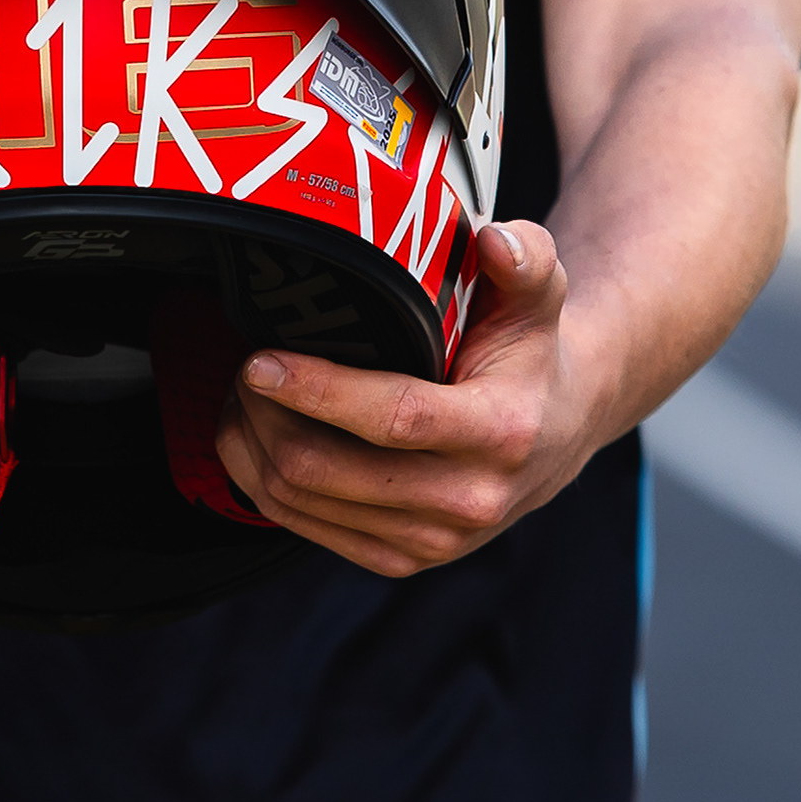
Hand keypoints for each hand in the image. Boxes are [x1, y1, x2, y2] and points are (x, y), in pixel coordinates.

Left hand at [215, 222, 599, 577]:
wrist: (555, 430)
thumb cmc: (528, 354)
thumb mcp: (538, 295)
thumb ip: (525, 257)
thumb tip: (494, 241)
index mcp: (500, 432)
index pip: (392, 420)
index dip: (317, 391)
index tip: (261, 361)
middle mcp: (468, 499)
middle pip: (328, 469)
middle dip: (267, 415)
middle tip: (245, 366)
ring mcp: (431, 541)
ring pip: (303, 502)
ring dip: (256, 446)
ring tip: (247, 395)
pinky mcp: (400, 560)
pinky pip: (303, 529)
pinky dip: (262, 481)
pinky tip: (258, 436)